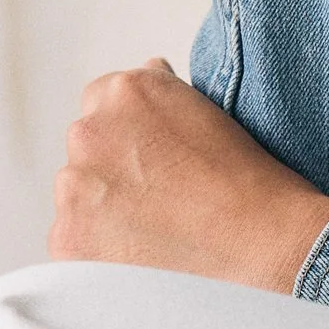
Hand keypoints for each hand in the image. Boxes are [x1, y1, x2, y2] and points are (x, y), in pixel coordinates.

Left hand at [50, 61, 328, 292]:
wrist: (260, 240)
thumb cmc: (247, 178)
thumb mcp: (207, 108)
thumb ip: (162, 90)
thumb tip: (147, 74)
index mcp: (124, 92)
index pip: (103, 101)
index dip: (130, 132)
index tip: (153, 157)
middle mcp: (89, 131)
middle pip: (86, 148)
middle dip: (113, 168)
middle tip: (160, 197)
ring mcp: (74, 186)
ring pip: (77, 194)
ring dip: (102, 207)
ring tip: (155, 229)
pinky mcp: (68, 238)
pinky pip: (73, 239)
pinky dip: (98, 249)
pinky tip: (141, 254)